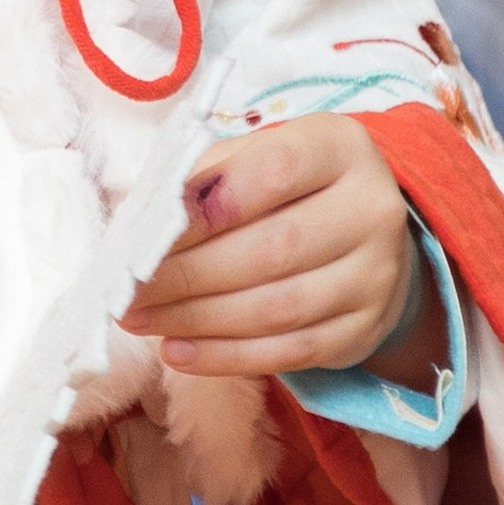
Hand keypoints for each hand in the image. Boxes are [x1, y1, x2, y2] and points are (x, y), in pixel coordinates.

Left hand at [126, 116, 421, 378]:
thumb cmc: (286, 185)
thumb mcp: (250, 155)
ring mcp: (376, 276)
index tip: (147, 236)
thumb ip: (203, 177)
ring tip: (141, 320)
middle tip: (127, 292)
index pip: (273, 173)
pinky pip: (291, 353)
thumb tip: (145, 225)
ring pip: (279, 308)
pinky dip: (227, 357)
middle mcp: (370, 210)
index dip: (206, 209)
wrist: (365, 233)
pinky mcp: (364, 330)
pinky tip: (178, 351)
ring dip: (198, 321)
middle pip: (273, 250)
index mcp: (339, 148)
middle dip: (188, 275)